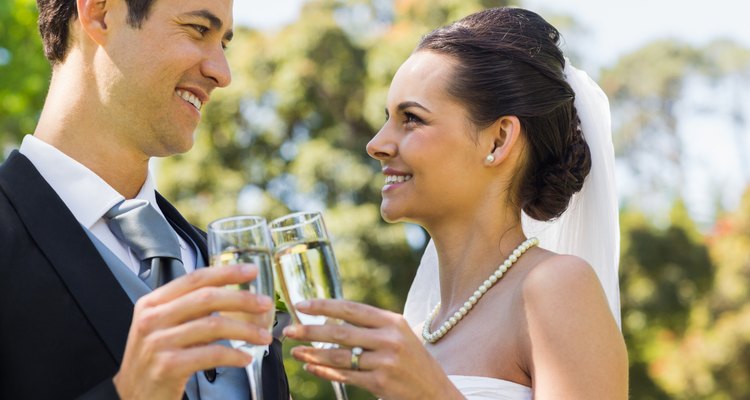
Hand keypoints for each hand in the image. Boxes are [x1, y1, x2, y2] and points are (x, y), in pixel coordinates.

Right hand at [113, 264, 273, 399]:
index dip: (225, 272)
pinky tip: (245, 358)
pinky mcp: (167, 366)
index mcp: (152, 303)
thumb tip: (232, 297)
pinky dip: (233, 355)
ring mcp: (158, 343)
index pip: (194, 279)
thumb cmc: (154, 360)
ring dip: (245, 330)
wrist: (131, 396)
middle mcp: (152, 319)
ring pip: (213, 326)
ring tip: (264, 337)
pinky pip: (210, 355)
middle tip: (265, 303)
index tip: (250, 271)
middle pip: (206, 298)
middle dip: (242, 299)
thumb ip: (190, 311)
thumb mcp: (164, 327)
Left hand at [283, 299, 462, 399]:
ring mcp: (385, 362)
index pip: (351, 309)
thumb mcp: (399, 335)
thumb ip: (372, 326)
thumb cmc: (412, 361)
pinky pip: (345, 376)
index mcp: (392, 321)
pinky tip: (311, 367)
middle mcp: (389, 339)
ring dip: (312, 353)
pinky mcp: (380, 384)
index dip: (323, 306)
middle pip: (340, 332)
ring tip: (295, 351)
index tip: (301, 305)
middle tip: (288, 329)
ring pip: (339, 356)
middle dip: (310, 330)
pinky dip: (325, 372)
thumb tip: (332, 317)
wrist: (435, 392)